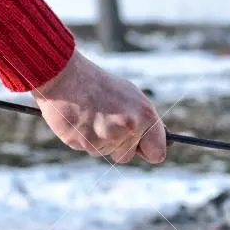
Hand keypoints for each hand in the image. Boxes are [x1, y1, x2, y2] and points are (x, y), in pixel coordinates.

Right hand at [32, 51, 165, 163]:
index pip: (157, 153)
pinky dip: (82, 138)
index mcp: (145, 116)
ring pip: (105, 153)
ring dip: (99, 140)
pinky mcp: (83, 142)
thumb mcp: (131, 97)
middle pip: (126, 156)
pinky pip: (86, 149)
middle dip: (118, 144)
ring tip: (91, 116)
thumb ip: (147, 122)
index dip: (148, 151)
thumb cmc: (101, 85)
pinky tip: (79, 119)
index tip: (142, 147)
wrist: (65, 74)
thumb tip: (165, 144)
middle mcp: (129, 128)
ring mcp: (105, 137)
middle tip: (106, 120)